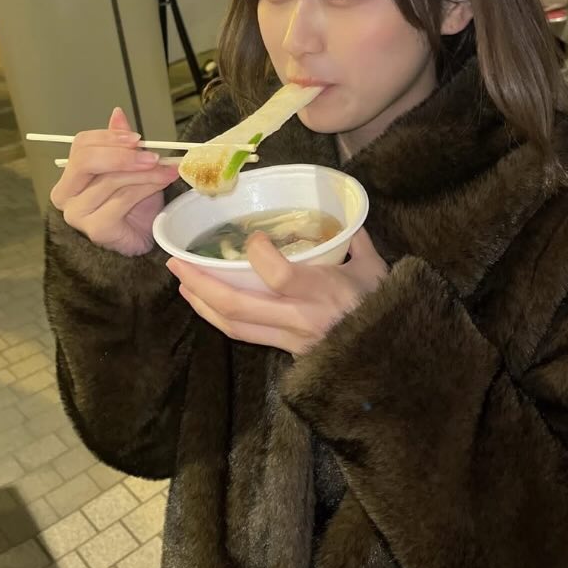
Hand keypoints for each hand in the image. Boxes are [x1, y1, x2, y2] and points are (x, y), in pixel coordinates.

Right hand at [49, 107, 180, 255]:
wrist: (142, 239)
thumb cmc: (133, 205)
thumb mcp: (129, 168)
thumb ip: (121, 144)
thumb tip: (117, 113)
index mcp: (69, 177)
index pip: (81, 145)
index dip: (108, 138)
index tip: (137, 138)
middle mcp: (65, 195)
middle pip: (86, 161)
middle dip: (122, 155)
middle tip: (152, 155)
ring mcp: (77, 214)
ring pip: (110, 180)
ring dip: (144, 172)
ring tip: (166, 169)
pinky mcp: (96, 229)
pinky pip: (122, 199)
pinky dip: (146, 187)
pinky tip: (162, 182)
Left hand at [167, 227, 388, 355]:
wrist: (391, 355)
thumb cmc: (384, 306)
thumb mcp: (373, 267)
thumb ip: (352, 239)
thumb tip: (339, 212)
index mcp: (324, 291)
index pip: (278, 276)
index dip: (257, 253)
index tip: (251, 238)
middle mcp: (301, 318)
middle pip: (238, 305)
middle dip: (200, 282)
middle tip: (176, 262)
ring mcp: (290, 339)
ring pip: (234, 326)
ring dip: (202, 304)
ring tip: (183, 284)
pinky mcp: (287, 352)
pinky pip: (246, 336)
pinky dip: (221, 319)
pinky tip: (207, 304)